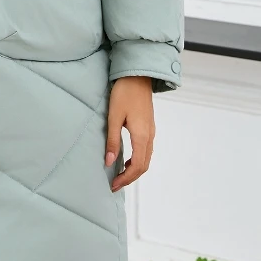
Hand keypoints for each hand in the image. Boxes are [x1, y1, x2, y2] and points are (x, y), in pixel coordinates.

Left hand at [105, 76, 154, 191]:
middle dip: (130, 178)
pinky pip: (146, 150)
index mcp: (142, 136)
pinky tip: (127, 159)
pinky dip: (138, 160)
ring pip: (146, 158)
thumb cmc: (124, 93)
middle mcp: (150, 136)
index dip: (126, 178)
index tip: (113, 184)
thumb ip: (113, 140)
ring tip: (120, 175)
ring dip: (135, 169)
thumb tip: (109, 162)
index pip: (137, 166)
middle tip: (115, 184)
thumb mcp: (114, 116)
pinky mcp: (148, 126)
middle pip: (144, 165)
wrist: (137, 76)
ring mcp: (151, 131)